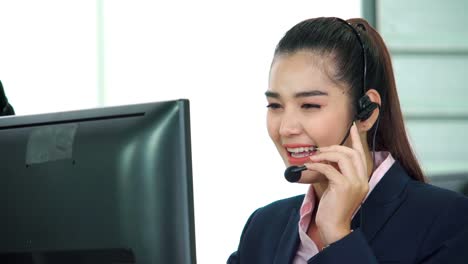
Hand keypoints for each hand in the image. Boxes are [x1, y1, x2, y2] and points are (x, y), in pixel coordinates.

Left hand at [302, 122, 369, 244]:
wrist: (333, 227)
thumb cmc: (332, 208)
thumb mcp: (336, 186)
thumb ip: (335, 171)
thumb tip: (325, 156)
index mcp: (362, 179)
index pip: (361, 154)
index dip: (356, 139)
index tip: (352, 127)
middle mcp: (362, 180)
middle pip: (351, 153)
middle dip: (334, 147)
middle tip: (320, 149)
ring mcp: (355, 183)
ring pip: (343, 157)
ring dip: (325, 154)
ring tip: (313, 156)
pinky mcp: (344, 187)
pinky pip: (329, 168)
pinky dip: (317, 164)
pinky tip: (309, 165)